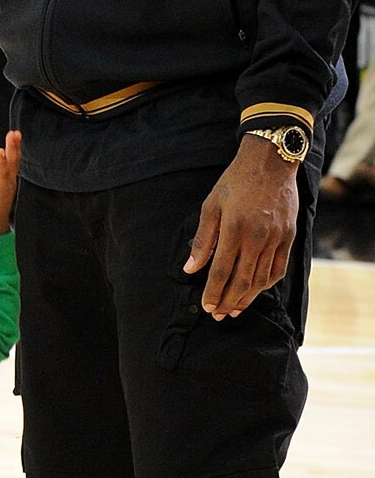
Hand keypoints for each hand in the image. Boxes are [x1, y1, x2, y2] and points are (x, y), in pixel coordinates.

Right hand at [0, 131, 21, 234]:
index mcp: (2, 189)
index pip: (2, 173)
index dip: (2, 162)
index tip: (1, 151)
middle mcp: (9, 183)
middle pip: (12, 163)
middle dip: (12, 148)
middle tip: (13, 134)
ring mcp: (10, 181)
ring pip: (14, 161)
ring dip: (15, 147)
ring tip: (15, 133)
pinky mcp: (9, 179)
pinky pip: (13, 163)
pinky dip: (15, 152)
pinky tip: (15, 144)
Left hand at [183, 137, 300, 318]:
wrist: (271, 162)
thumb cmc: (236, 181)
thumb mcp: (211, 206)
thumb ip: (203, 240)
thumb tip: (190, 268)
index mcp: (234, 229)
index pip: (221, 270)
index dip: (213, 291)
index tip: (207, 306)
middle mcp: (258, 237)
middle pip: (242, 279)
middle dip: (229, 301)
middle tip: (219, 315)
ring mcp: (276, 238)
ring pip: (261, 278)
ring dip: (247, 297)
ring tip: (235, 309)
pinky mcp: (289, 236)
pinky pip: (279, 268)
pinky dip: (266, 283)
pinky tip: (255, 291)